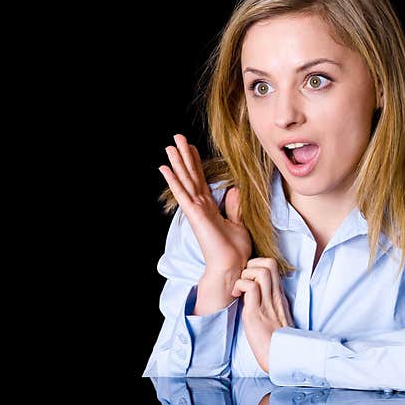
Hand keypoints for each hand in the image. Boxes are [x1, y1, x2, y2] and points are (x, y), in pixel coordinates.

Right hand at [158, 134, 251, 273]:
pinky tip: (165, 168)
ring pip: (185, 180)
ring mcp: (196, 209)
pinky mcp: (195, 214)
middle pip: (191, 175)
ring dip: (177, 162)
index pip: (201, 179)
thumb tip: (234, 190)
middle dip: (184, 156)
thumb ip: (234, 207)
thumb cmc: (235, 250)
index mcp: (210, 207)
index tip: (191, 147)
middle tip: (177, 137)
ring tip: (169, 145)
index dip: (196, 162)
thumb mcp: (238, 224)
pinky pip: (183, 193)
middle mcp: (200, 206)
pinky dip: (174, 180)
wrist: (231, 266)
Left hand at [231, 257, 293, 372]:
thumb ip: (266, 302)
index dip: (257, 265)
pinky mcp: (256, 312)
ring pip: (261, 271)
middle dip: (252, 264)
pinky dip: (240, 286)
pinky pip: (250, 287)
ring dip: (245, 275)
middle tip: (243, 280)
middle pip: (269, 263)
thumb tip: (251, 293)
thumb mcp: (273, 316)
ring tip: (239, 289)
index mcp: (278, 296)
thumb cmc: (274, 340)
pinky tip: (236, 296)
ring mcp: (266, 303)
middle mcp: (274, 296)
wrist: (279, 357)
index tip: (248, 277)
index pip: (273, 266)